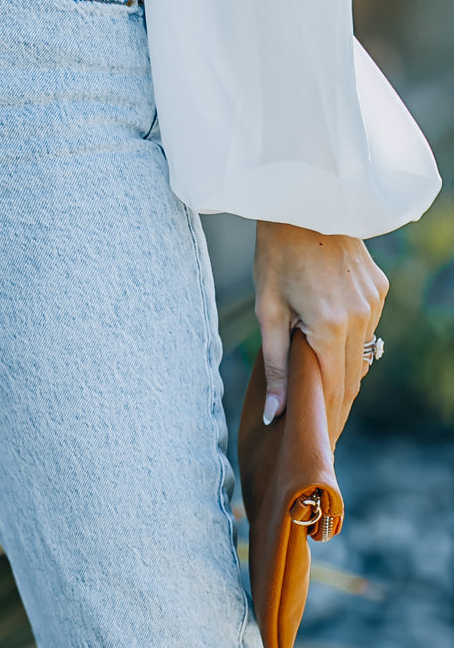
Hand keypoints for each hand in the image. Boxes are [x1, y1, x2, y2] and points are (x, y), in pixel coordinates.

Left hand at [253, 218, 388, 445]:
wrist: (303, 201)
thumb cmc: (276, 253)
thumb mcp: (268, 308)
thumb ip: (274, 364)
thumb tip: (275, 413)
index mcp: (330, 325)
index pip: (334, 391)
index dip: (326, 420)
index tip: (316, 446)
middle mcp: (361, 317)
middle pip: (352, 378)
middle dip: (336, 405)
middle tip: (320, 433)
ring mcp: (374, 302)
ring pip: (363, 355)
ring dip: (344, 374)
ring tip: (323, 399)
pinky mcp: (379, 289)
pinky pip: (366, 327)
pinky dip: (350, 342)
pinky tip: (331, 349)